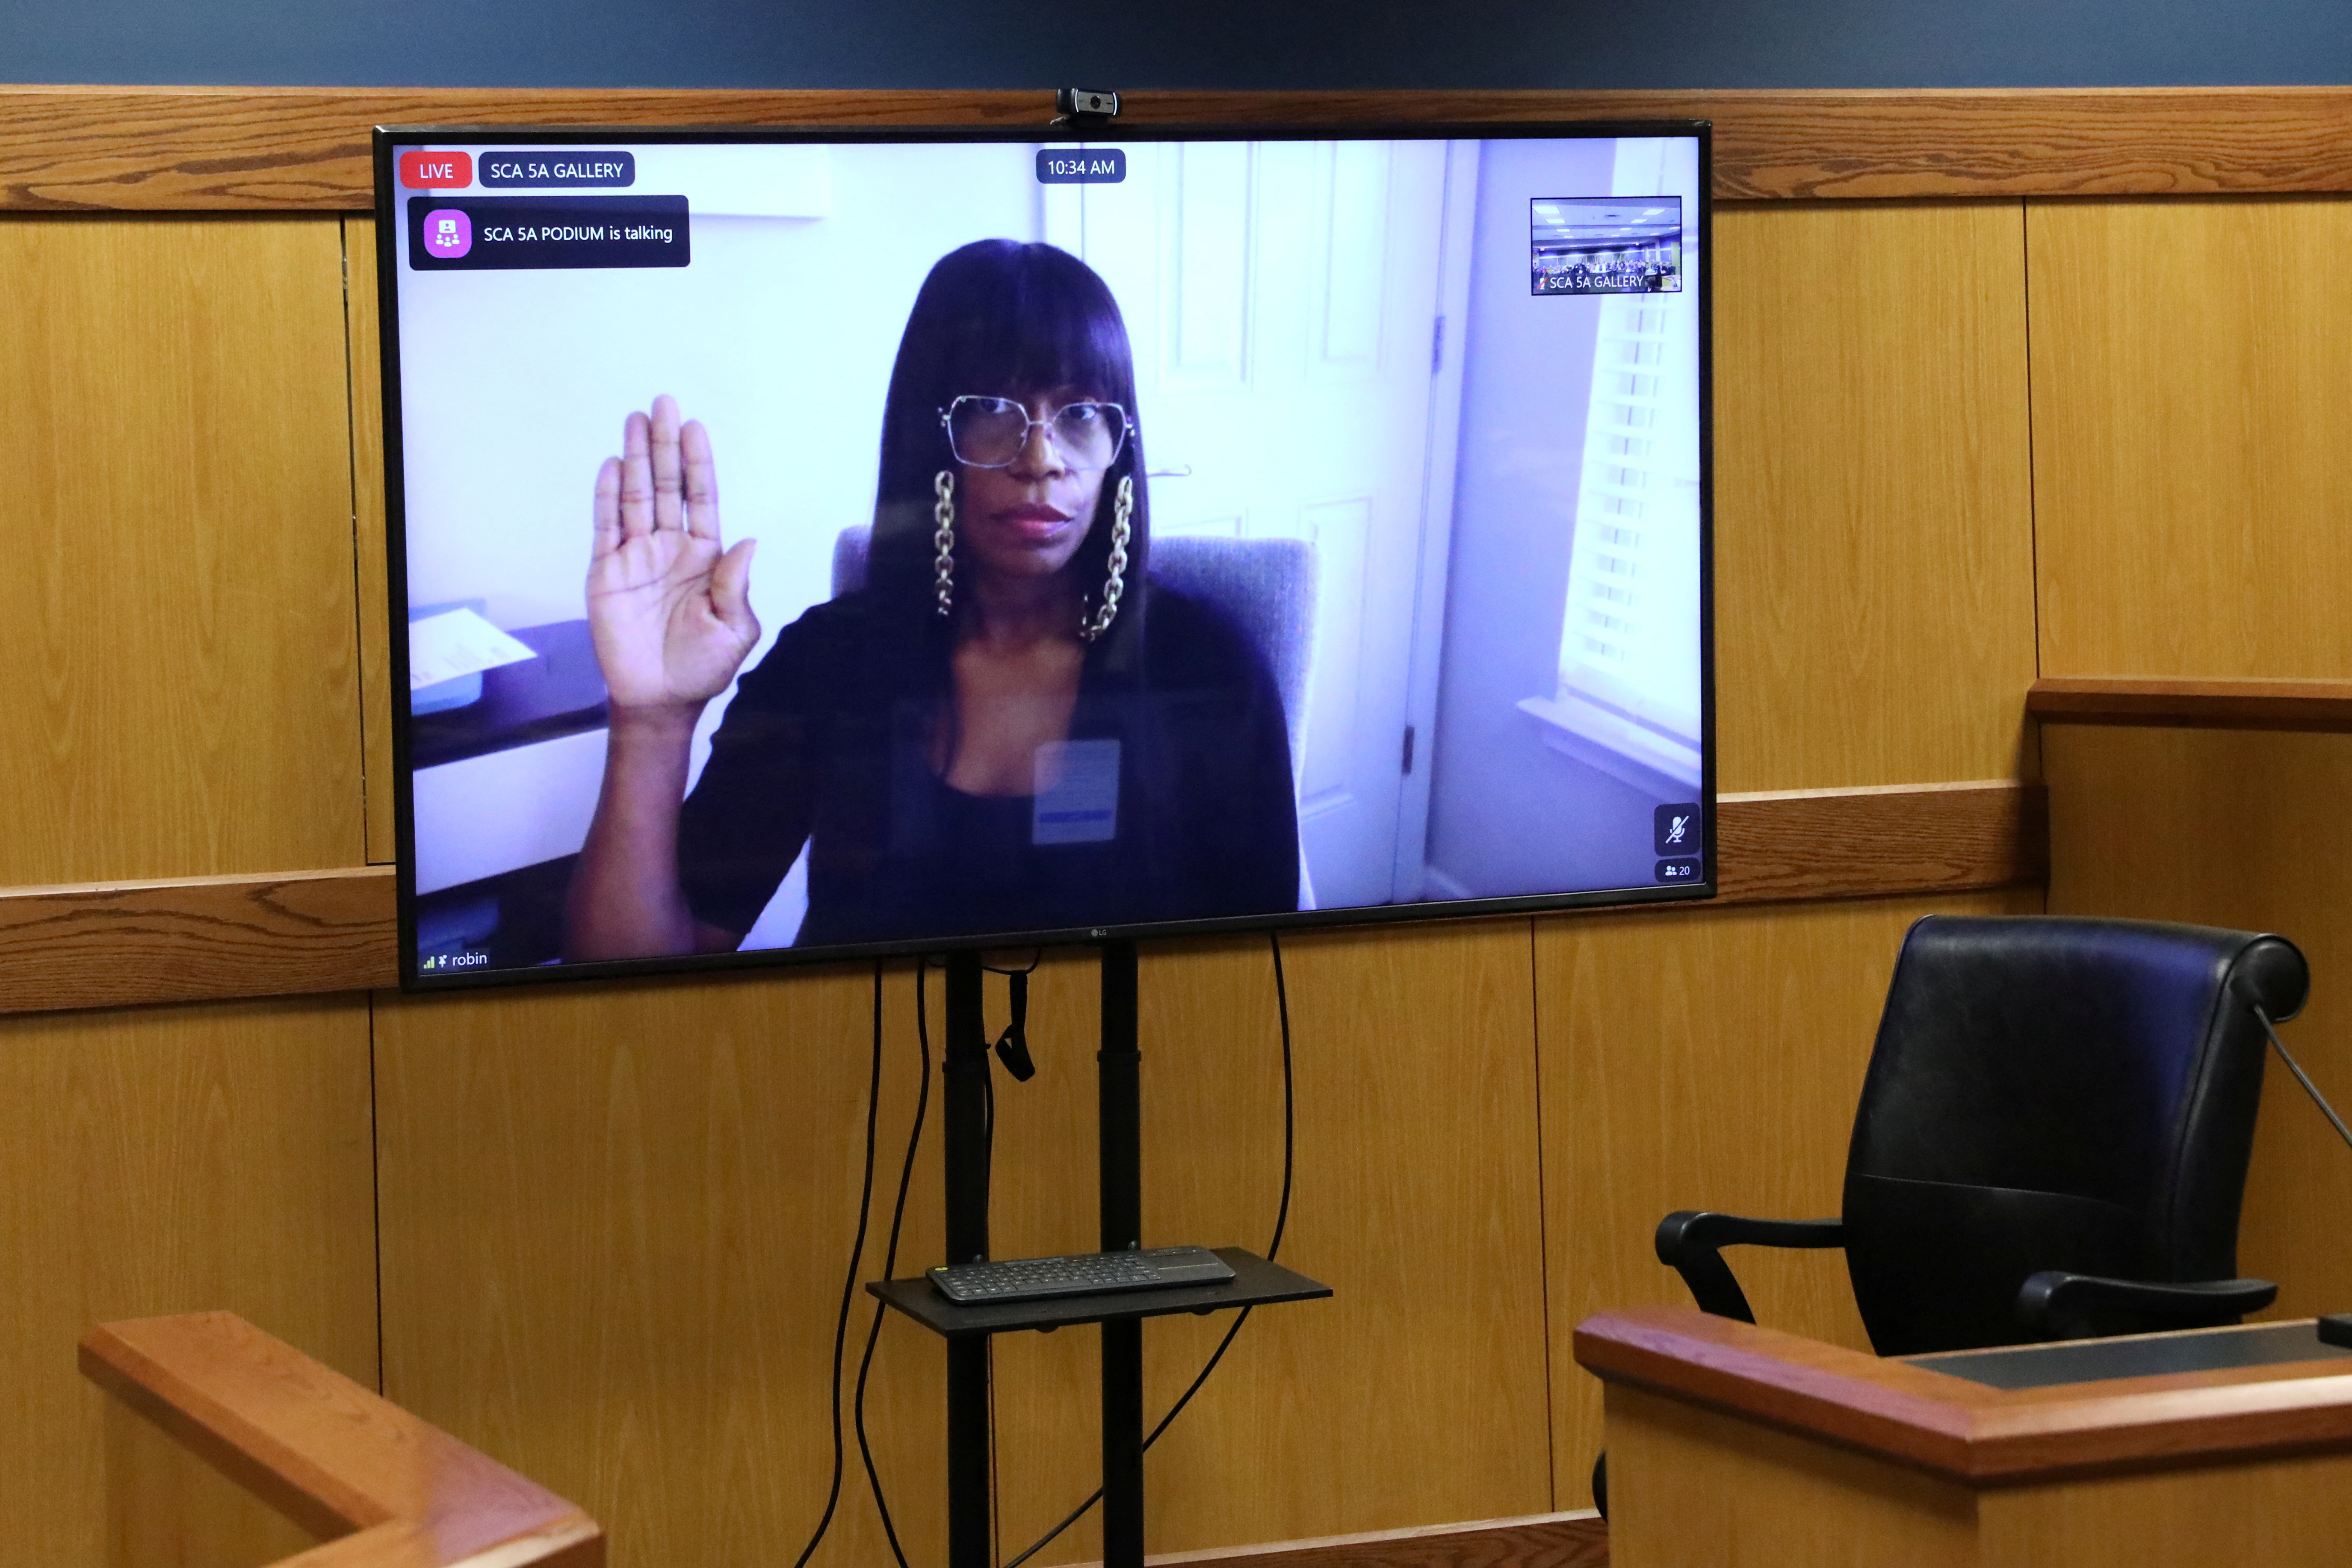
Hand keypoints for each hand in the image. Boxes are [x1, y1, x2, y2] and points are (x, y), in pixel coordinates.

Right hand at [587, 394, 759, 715]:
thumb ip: (735, 585)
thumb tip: (747, 541)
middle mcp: (670, 549)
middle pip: (667, 487)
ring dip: (636, 459)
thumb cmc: (702, 667)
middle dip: (665, 446)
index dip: (698, 464)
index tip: (695, 428)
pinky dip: (608, 496)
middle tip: (664, 405)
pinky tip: (613, 465)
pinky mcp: (606, 571)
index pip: (701, 499)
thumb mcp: (734, 629)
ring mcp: (636, 557)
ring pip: (636, 497)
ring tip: (636, 421)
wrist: (659, 699)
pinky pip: (606, 526)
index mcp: (705, 558)